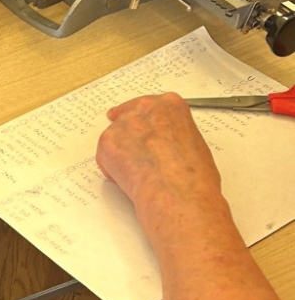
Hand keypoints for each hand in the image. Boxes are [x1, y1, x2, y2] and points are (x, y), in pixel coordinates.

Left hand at [95, 93, 221, 235]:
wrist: (176, 193)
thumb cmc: (193, 176)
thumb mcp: (195, 143)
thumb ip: (174, 135)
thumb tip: (167, 145)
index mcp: (170, 105)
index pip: (151, 106)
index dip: (145, 120)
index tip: (140, 125)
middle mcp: (145, 108)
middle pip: (128, 115)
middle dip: (128, 132)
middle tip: (132, 151)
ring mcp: (124, 123)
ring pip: (116, 137)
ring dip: (122, 153)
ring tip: (139, 174)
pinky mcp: (107, 142)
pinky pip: (105, 156)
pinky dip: (112, 169)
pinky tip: (129, 180)